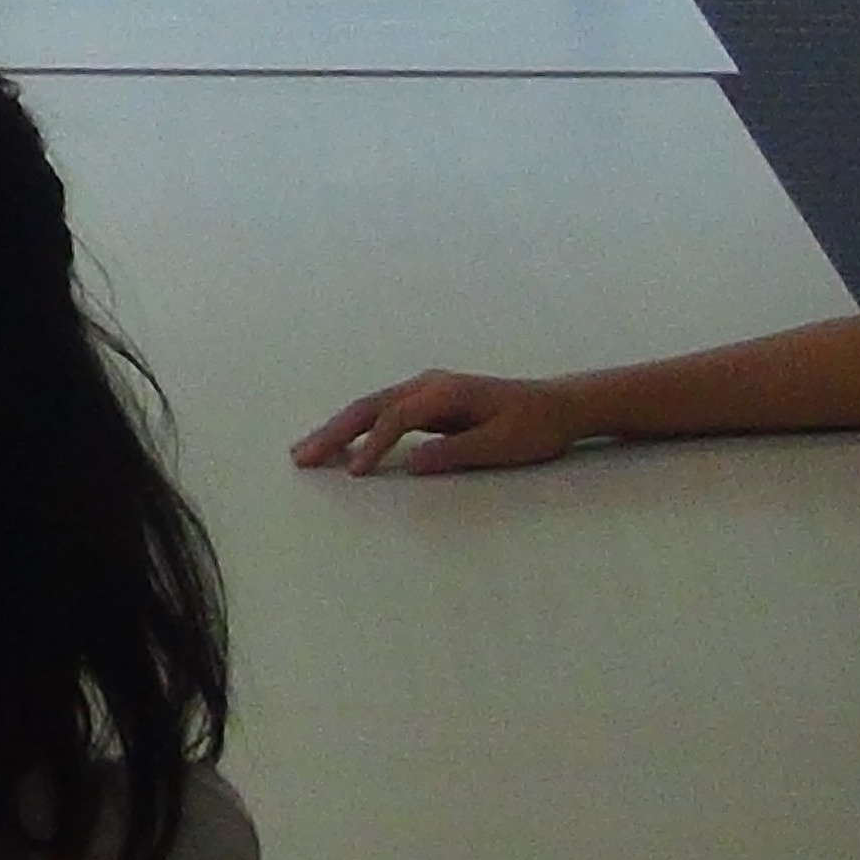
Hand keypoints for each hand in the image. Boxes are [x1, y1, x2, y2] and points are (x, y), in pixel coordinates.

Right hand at [289, 369, 588, 475]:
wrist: (558, 406)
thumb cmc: (534, 428)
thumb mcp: (499, 446)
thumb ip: (454, 453)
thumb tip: (410, 465)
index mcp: (443, 393)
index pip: (395, 418)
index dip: (373, 445)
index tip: (356, 473)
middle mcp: (427, 385)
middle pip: (369, 407)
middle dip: (333, 432)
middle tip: (301, 456)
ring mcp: (425, 390)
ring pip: (370, 407)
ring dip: (337, 428)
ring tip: (306, 449)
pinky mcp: (428, 401)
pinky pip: (382, 412)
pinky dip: (357, 427)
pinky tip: (341, 441)